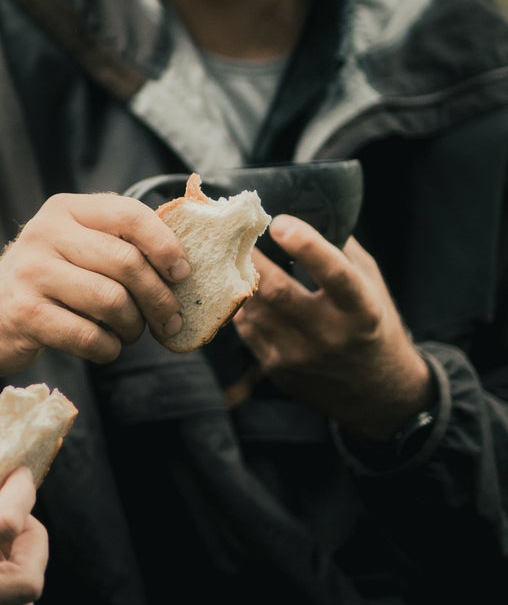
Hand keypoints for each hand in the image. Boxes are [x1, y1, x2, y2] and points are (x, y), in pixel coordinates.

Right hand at [0, 192, 191, 373]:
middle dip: (158, 298)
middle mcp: (44, 234)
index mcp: (64, 209)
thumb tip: (184, 264)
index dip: (166, 245)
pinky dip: (108, 349)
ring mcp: (31, 273)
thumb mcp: (71, 246)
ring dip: (133, 327)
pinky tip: (105, 347)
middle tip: (169, 319)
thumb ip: (116, 243)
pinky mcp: (24, 314)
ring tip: (129, 333)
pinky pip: (89, 336)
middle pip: (126, 263)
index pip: (129, 214)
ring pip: (112, 301)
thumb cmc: (42, 282)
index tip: (182, 274)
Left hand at [232, 216, 434, 439]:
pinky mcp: (275, 368)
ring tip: (227, 251)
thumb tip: (305, 211)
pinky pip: (246, 327)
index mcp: (361, 310)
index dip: (306, 245)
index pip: (334, 274)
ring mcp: (299, 355)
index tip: (279, 220)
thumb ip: (342, 252)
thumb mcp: (372, 287)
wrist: (376, 394)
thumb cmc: (373, 325)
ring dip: (236, 277)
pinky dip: (239, 303)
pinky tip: (236, 285)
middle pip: (276, 290)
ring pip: (253, 307)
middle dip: (250, 256)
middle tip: (235, 229)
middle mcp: (330, 335)